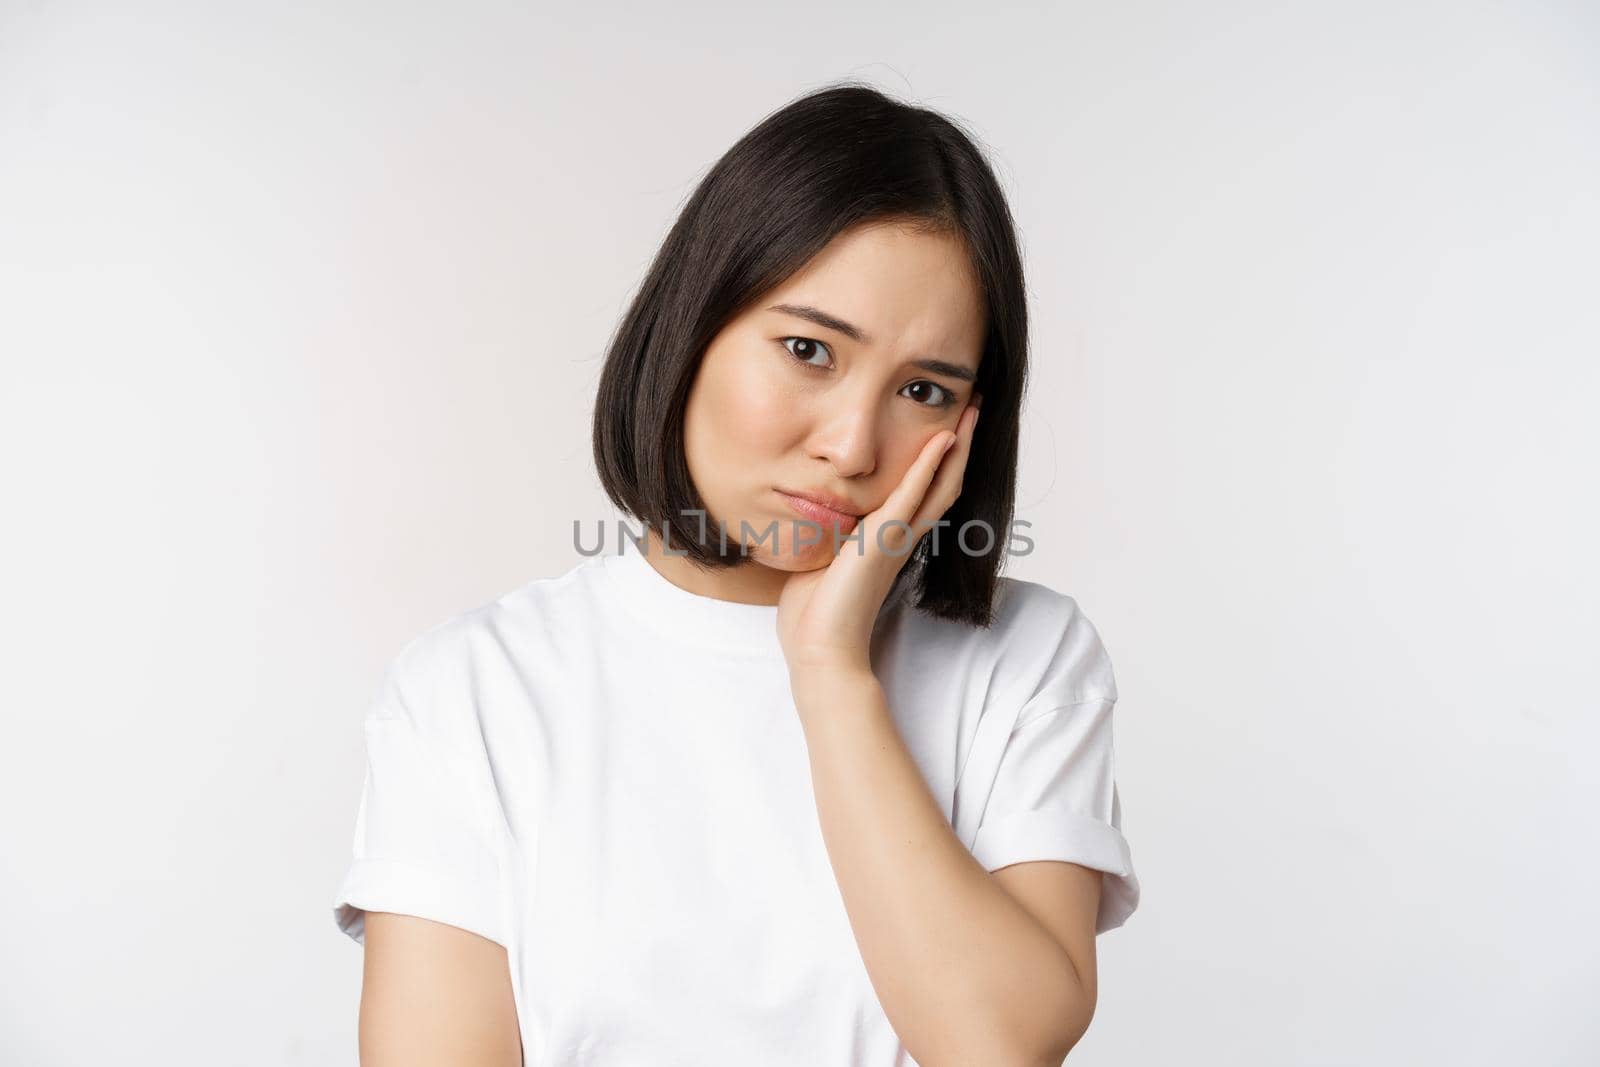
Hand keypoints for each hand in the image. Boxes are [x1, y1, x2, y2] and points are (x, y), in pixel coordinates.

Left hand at [776, 396, 981, 678]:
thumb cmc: (815, 616)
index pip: (923, 496)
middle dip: (961, 447)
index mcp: (889, 544)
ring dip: (958, 447)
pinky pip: (913, 494)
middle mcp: (902, 539)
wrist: (821, 650)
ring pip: (941, 485)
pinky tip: (945, 437)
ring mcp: (897, 539)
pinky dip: (930, 465)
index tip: (947, 430)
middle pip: (945, 485)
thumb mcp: (821, 563)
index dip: (939, 464)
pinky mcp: (885, 540)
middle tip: (974, 410)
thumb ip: (826, 538)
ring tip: (972, 412)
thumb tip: (810, 517)